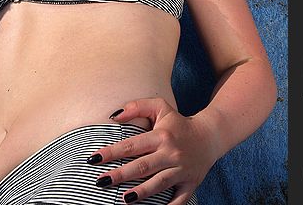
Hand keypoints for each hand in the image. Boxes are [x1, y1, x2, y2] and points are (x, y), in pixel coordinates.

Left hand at [86, 97, 218, 203]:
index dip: (112, 152)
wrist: (209, 136)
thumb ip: (137, 106)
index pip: (132, 145)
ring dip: (141, 193)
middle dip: (120, 175)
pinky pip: (179, 200)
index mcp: (161, 136)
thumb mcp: (160, 107)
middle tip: (100, 182)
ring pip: (158, 184)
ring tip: (123, 199)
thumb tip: (114, 116)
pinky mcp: (190, 184)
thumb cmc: (178, 123)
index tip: (94, 158)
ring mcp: (181, 170)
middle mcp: (171, 153)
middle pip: (142, 166)